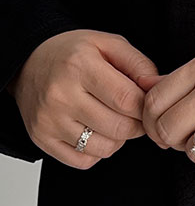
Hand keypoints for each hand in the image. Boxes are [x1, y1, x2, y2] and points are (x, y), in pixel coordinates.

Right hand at [6, 30, 160, 167]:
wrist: (28, 62)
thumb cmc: (73, 54)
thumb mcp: (108, 44)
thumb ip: (139, 64)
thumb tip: (157, 87)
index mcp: (79, 66)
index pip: (127, 100)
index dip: (146, 106)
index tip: (147, 103)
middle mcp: (60, 95)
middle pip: (119, 128)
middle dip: (137, 125)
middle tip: (134, 114)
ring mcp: (48, 120)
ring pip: (104, 148)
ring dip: (118, 139)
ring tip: (113, 120)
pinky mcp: (41, 138)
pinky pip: (84, 160)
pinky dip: (97, 151)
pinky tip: (95, 131)